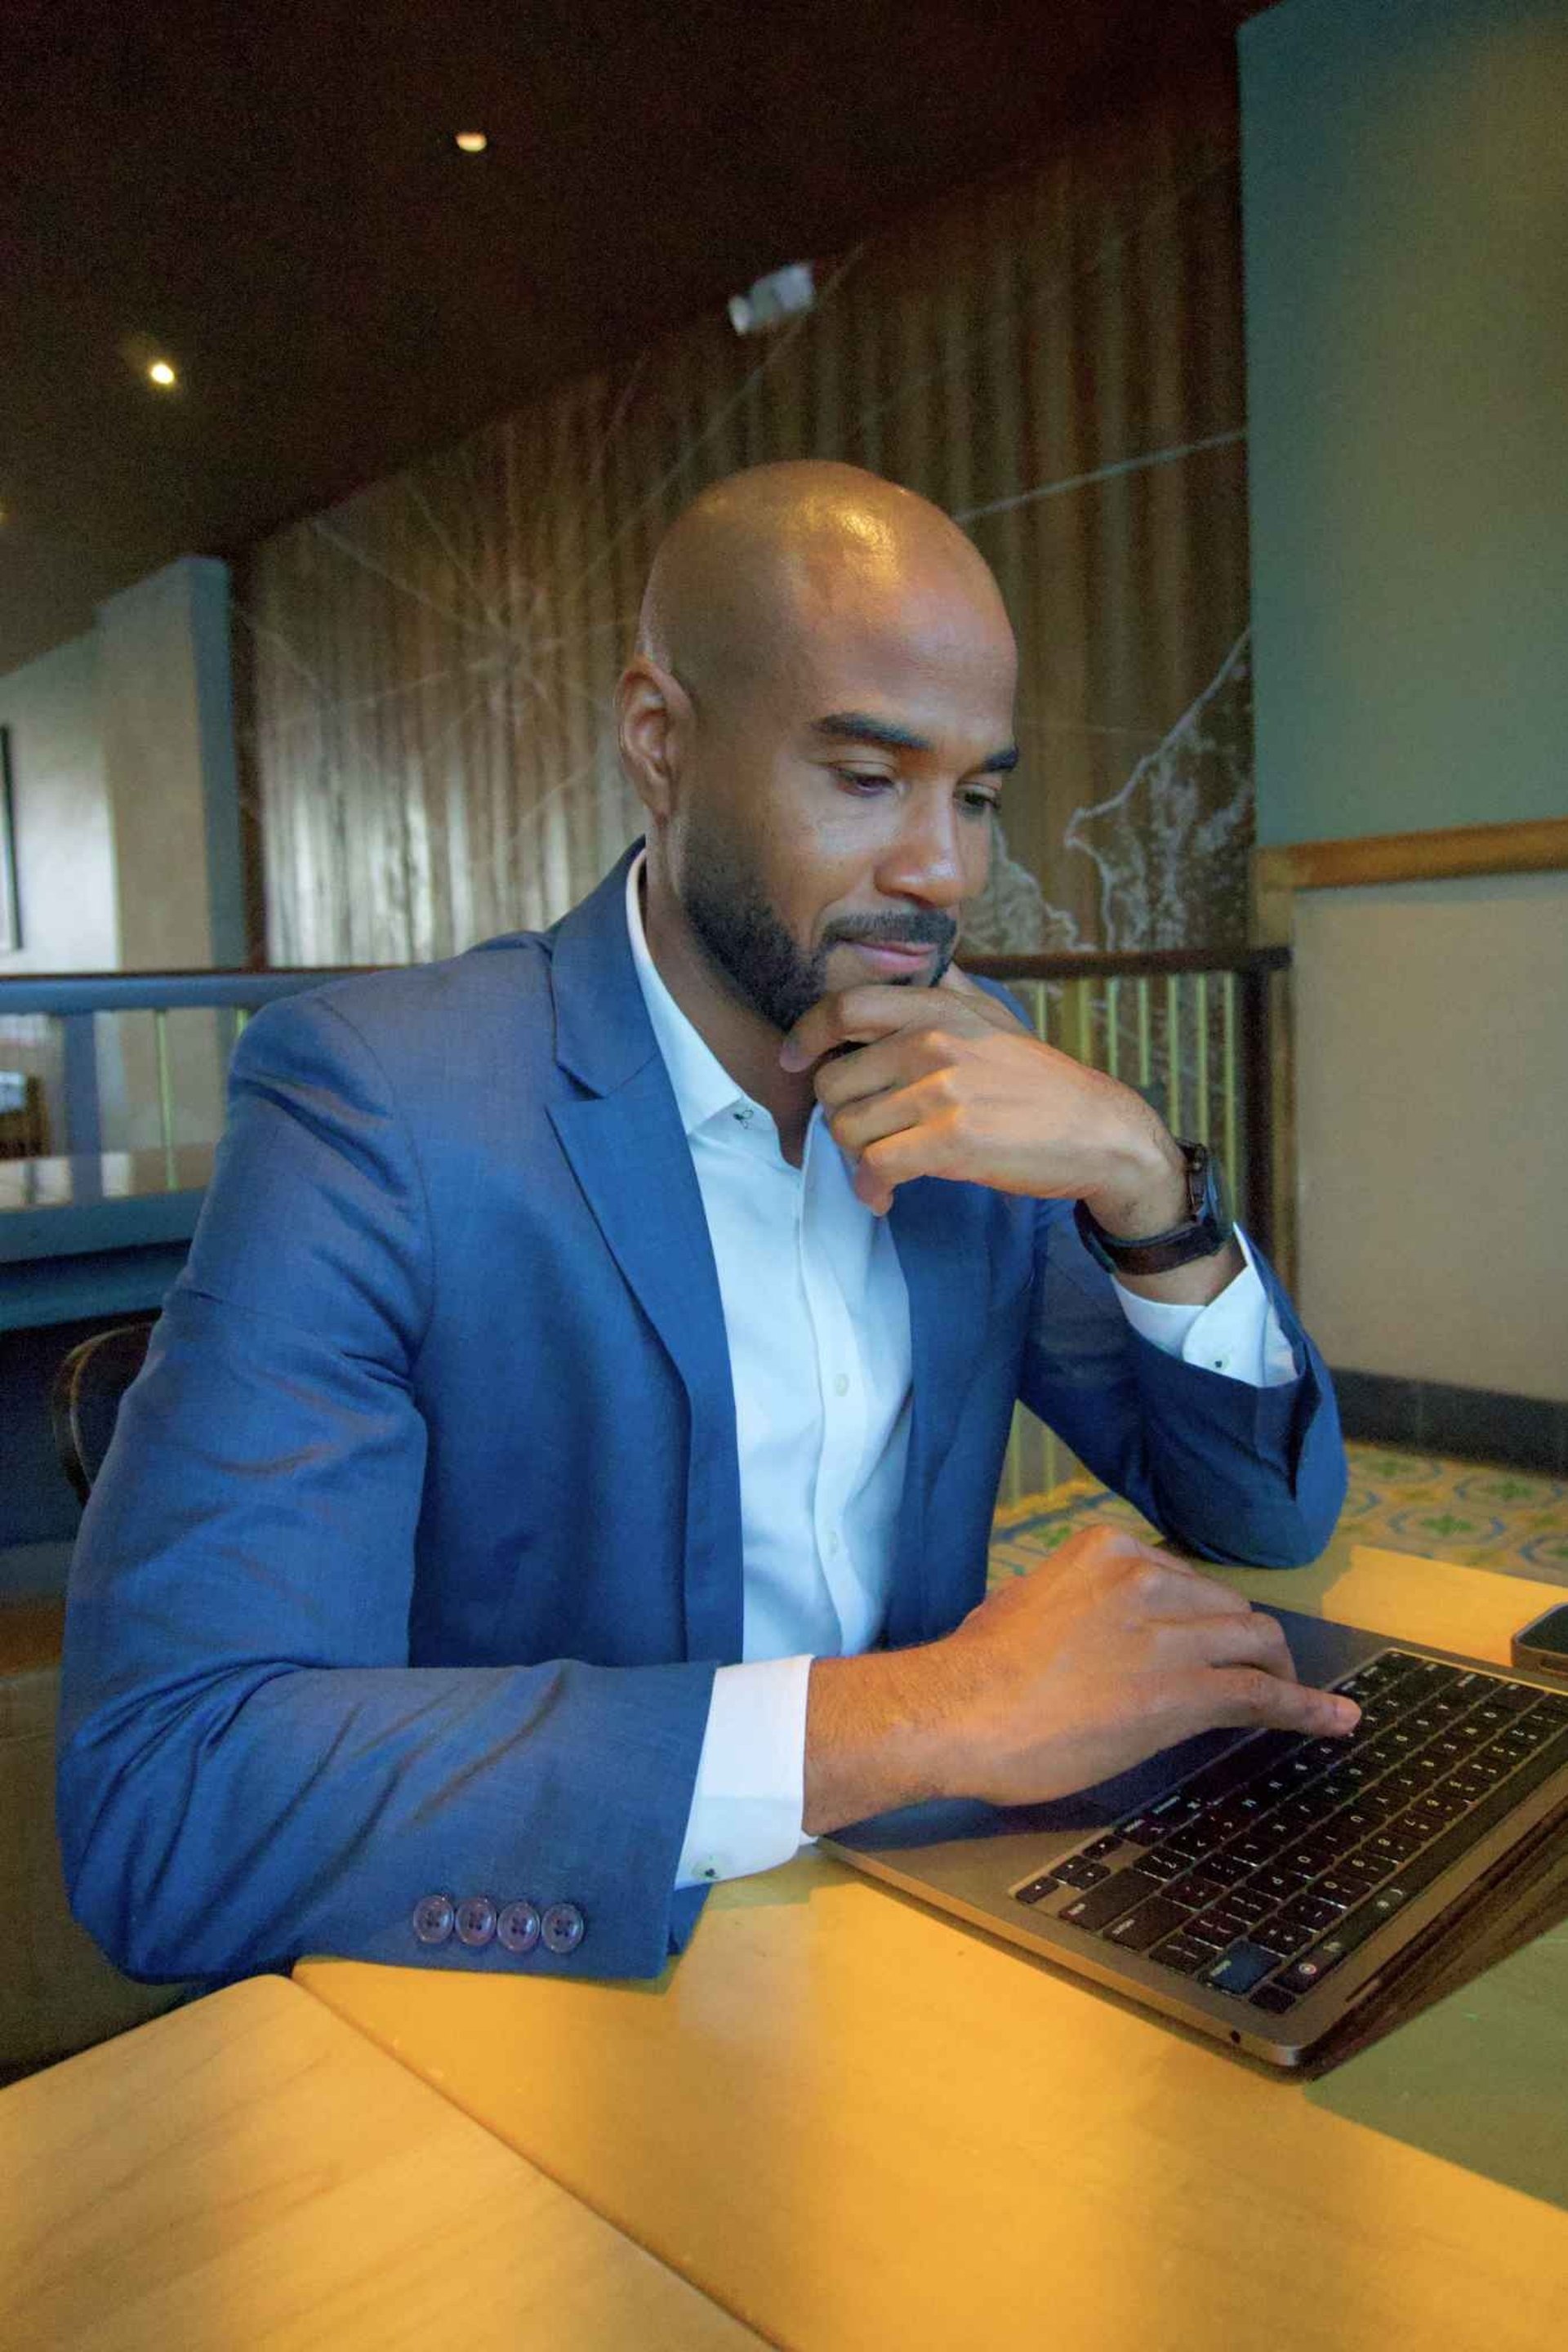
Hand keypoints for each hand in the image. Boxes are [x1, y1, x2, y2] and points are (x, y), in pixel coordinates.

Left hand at [780, 968, 1186, 1227]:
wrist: (1099, 1131)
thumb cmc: (1041, 1082)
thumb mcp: (995, 1018)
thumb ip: (950, 991)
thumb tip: (923, 963)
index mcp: (938, 1007)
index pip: (845, 1006)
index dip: (806, 1035)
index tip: (795, 1059)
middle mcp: (933, 1040)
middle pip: (833, 1082)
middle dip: (840, 1116)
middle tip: (866, 1135)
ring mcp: (941, 1090)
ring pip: (848, 1128)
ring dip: (856, 1158)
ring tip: (882, 1167)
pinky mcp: (951, 1140)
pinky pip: (876, 1166)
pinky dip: (871, 1188)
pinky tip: (885, 1196)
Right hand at [920, 1525, 1358, 1808]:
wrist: (959, 1712)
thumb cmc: (974, 1669)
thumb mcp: (1024, 1603)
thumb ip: (1071, 1601)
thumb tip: (1079, 1621)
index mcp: (1108, 1550)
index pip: (1185, 1579)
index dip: (1204, 1619)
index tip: (1212, 1642)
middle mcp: (1147, 1577)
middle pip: (1229, 1607)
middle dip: (1243, 1643)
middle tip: (1245, 1677)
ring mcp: (1169, 1632)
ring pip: (1255, 1643)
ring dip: (1278, 1673)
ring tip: (1298, 1699)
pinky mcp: (1183, 1691)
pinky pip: (1263, 1694)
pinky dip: (1306, 1708)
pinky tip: (1336, 1720)